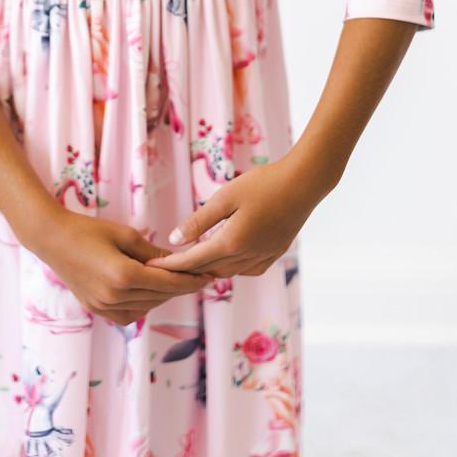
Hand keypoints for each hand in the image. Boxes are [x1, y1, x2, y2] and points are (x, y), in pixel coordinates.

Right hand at [33, 207, 213, 326]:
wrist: (52, 240)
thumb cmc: (89, 230)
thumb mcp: (125, 235)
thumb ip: (153, 252)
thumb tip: (178, 261)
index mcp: (124, 276)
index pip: (168, 283)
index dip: (191, 281)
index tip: (209, 276)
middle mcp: (115, 297)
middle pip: (160, 296)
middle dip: (181, 286)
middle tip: (198, 276)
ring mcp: (105, 307)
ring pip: (147, 307)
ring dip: (163, 295)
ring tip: (174, 281)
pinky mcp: (97, 310)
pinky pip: (130, 314)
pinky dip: (144, 304)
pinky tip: (147, 290)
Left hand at [145, 156, 321, 278]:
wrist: (303, 184)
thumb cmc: (263, 184)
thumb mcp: (226, 196)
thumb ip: (199, 220)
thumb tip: (175, 239)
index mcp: (231, 243)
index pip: (193, 260)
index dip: (171, 265)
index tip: (152, 266)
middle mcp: (247, 257)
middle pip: (208, 269)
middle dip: (186, 269)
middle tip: (166, 263)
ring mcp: (263, 258)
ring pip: (227, 272)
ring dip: (208, 268)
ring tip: (190, 260)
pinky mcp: (274, 255)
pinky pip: (245, 269)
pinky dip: (230, 266)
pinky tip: (224, 256)